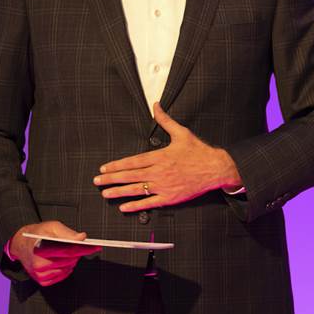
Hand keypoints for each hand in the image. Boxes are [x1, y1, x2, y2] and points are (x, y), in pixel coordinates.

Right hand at [7, 220, 99, 286]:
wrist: (21, 245)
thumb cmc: (37, 234)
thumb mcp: (52, 227)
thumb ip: (67, 233)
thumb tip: (82, 237)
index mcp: (42, 248)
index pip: (69, 251)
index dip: (84, 249)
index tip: (96, 247)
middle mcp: (40, 263)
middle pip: (70, 260)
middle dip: (78, 253)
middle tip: (81, 246)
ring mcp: (40, 274)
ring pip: (67, 269)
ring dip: (71, 261)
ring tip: (66, 252)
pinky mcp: (42, 281)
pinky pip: (61, 276)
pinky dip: (65, 269)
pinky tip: (61, 261)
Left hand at [94, 103, 242, 211]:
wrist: (216, 169)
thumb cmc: (199, 151)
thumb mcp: (182, 133)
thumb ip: (165, 120)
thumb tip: (156, 105)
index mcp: (160, 156)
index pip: (133, 161)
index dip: (116, 165)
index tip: (104, 169)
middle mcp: (159, 172)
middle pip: (130, 176)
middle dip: (111, 179)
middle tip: (97, 182)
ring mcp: (164, 186)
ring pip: (136, 190)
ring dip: (119, 192)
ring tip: (105, 194)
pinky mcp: (170, 198)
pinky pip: (149, 203)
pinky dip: (136, 206)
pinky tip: (123, 207)